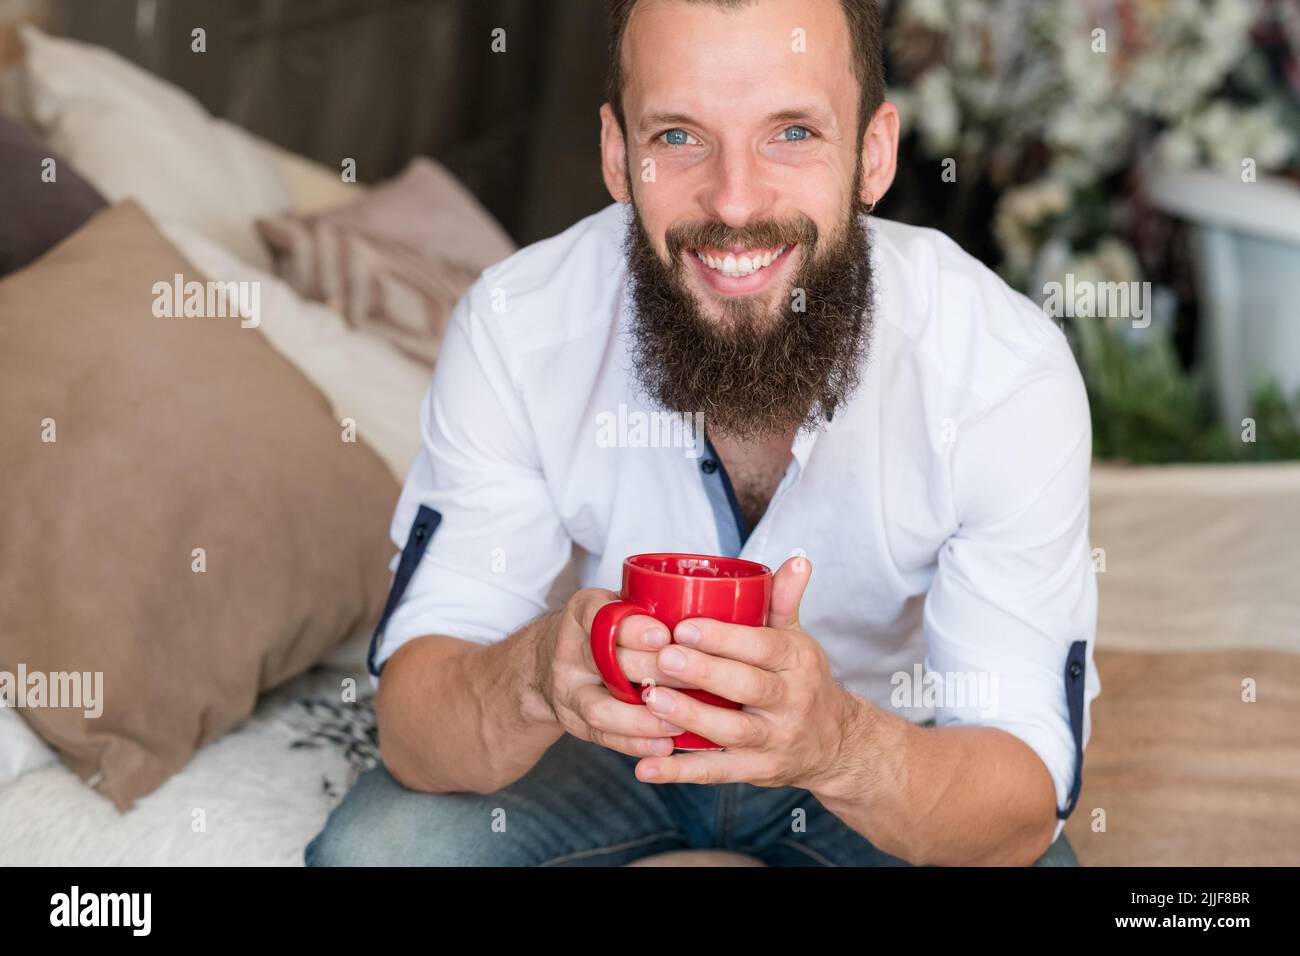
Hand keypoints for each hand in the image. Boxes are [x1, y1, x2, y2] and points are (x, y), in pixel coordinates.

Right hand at [533, 587, 689, 758]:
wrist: (551, 663)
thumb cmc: (606, 631)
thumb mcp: (617, 607)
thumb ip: (650, 608)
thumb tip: (709, 614)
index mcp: (581, 614)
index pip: (600, 617)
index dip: (633, 629)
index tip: (665, 636)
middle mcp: (569, 652)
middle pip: (607, 664)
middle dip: (653, 673)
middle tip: (695, 678)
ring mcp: (569, 692)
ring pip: (601, 710)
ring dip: (643, 719)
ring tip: (679, 722)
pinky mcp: (575, 724)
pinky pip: (605, 738)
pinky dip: (637, 744)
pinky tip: (666, 746)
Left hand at [633, 556, 865, 788]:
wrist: (837, 744)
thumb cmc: (804, 681)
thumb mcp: (799, 639)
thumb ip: (784, 601)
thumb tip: (796, 560)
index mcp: (798, 663)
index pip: (764, 647)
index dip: (725, 638)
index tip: (685, 626)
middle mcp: (790, 703)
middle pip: (747, 687)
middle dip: (704, 672)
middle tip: (662, 657)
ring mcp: (774, 741)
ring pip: (731, 732)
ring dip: (690, 717)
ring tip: (650, 701)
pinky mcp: (756, 771)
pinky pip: (717, 772)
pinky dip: (680, 772)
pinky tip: (645, 767)